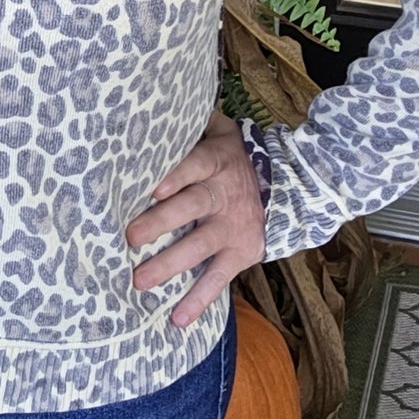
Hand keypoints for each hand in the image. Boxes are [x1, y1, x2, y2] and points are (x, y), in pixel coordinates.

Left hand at [125, 109, 266, 327]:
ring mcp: (233, 227)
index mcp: (217, 162)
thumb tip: (156, 99)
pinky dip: (198, 300)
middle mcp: (224, 195)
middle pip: (192, 206)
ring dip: (170, 265)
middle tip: (130, 237)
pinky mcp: (241, 254)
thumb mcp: (221, 131)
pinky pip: (218, 279)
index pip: (196, 165)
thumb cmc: (235, 156)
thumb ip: (193, 120)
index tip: (154, 188)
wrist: (288, 187)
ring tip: (139, 282)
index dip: (176, 175)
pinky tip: (176, 319)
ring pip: (201, 246)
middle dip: (162, 223)